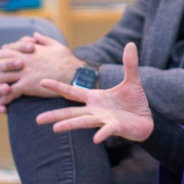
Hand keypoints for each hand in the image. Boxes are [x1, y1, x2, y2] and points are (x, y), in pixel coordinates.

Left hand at [0, 33, 83, 105]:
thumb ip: (43, 40)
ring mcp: (25, 73)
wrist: (75, 74)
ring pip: (2, 77)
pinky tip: (1, 100)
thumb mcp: (56, 45)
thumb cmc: (68, 61)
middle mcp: (24, 60)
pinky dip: (4, 96)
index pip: (7, 50)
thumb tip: (34, 34)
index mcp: (29, 50)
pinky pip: (11, 91)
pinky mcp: (28, 85)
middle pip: (1, 62)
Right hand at [35, 42, 152, 143]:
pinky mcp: (116, 128)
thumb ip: (129, 64)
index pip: (72, 92)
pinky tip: (96, 139)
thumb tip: (131, 44)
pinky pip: (107, 130)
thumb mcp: (132, 81)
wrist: (147, 120)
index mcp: (95, 98)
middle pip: (71, 112)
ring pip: (84, 121)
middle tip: (37, 120)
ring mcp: (104, 120)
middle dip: (55, 115)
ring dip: (70, 124)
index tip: (42, 81)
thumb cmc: (134, 102)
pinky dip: (102, 134)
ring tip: (55, 128)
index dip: (58, 87)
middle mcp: (95, 110)